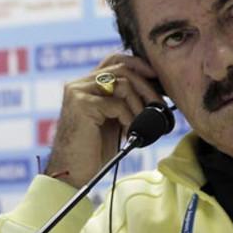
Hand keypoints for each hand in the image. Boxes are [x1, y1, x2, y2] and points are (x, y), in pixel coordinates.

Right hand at [43, 54, 162, 187]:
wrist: (72, 172)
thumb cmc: (92, 149)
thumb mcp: (111, 119)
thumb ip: (122, 100)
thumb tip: (154, 88)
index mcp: (85, 85)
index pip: (114, 60)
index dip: (138, 64)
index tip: (156, 76)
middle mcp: (79, 84)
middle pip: (122, 69)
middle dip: (147, 86)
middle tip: (160, 106)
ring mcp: (78, 92)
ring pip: (122, 84)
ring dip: (140, 105)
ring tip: (141, 125)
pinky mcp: (81, 105)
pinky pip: (117, 104)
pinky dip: (130, 119)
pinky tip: (128, 133)